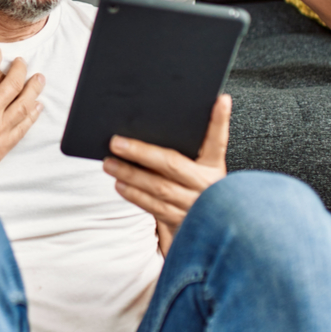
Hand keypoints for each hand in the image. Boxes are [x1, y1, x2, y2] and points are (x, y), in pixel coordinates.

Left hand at [103, 94, 230, 253]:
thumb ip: (191, 150)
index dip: (220, 120)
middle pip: (172, 164)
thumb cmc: (200, 192)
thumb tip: (162, 126)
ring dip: (130, 175)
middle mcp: (206, 185)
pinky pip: (153, 206)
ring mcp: (194, 205)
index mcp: (214, 167)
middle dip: (141, 153)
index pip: (218, 140)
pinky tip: (120, 184)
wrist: (214, 231)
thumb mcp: (203, 170)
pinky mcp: (180, 222)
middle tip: (117, 142)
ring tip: (110, 163)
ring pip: (158, 187)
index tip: (221, 100)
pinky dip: (134, 195)